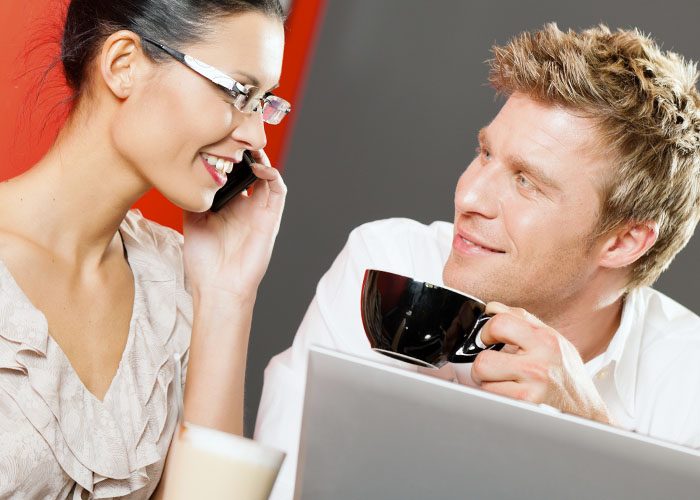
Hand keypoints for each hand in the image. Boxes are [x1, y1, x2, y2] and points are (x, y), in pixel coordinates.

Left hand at [183, 149, 286, 300]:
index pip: (234, 173)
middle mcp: (246, 205)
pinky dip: (272, 175)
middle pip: (252, 170)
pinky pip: (278, 191)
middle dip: (246, 151)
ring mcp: (260, 211)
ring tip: (248, 145)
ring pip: (268, 175)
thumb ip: (192, 198)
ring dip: (261, 158)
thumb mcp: (191, 222)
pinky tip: (259, 166)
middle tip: (235, 133)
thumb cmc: (204, 262)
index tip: (218, 138)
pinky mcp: (271, 219)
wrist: (218, 287)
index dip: (230, 156)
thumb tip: (180, 175)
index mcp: (229, 205)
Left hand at [470, 302, 611, 423]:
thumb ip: (523, 320)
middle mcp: (540, 362)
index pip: (500, 322)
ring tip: (506, 382)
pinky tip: (511, 395)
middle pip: (484, 358)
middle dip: (483, 363)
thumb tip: (492, 308)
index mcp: (545, 340)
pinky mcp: (526, 406)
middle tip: (493, 365)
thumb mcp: (553, 340)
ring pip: (483, 381)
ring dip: (488, 382)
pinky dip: (496, 397)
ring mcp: (533, 387)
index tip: (489, 339)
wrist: (587, 412)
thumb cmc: (567, 376)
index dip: (487, 331)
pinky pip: (492, 397)